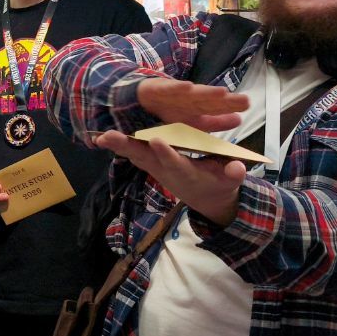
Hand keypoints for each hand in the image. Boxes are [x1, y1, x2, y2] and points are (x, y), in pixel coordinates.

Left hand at [94, 129, 246, 226]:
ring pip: (135, 155)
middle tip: (107, 138)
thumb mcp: (229, 181)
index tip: (157, 140)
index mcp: (186, 173)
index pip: (175, 163)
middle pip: (144, 158)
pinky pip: (134, 154)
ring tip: (100, 136)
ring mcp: (156, 168)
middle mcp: (166, 171)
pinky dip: (119, 146)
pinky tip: (103, 136)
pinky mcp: (151, 164)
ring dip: (117, 146)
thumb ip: (232, 174)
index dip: (166, 153)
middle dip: (127, 148)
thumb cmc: (220, 186)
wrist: (207, 199)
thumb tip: (237, 168)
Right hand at [136, 77, 247, 132]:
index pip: (216, 106)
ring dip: (206, 93)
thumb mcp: (190, 121)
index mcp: (195, 107)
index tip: (247, 104)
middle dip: (225, 100)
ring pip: (191, 94)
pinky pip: (165, 89)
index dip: (230, 105)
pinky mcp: (154, 89)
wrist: (134, 101)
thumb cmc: (166, 110)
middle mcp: (186, 99)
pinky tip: (187, 87)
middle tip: (243, 100)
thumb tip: (239, 119)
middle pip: (208, 99)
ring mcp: (171, 93)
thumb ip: (213, 122)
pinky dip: (175, 88)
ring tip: (222, 93)